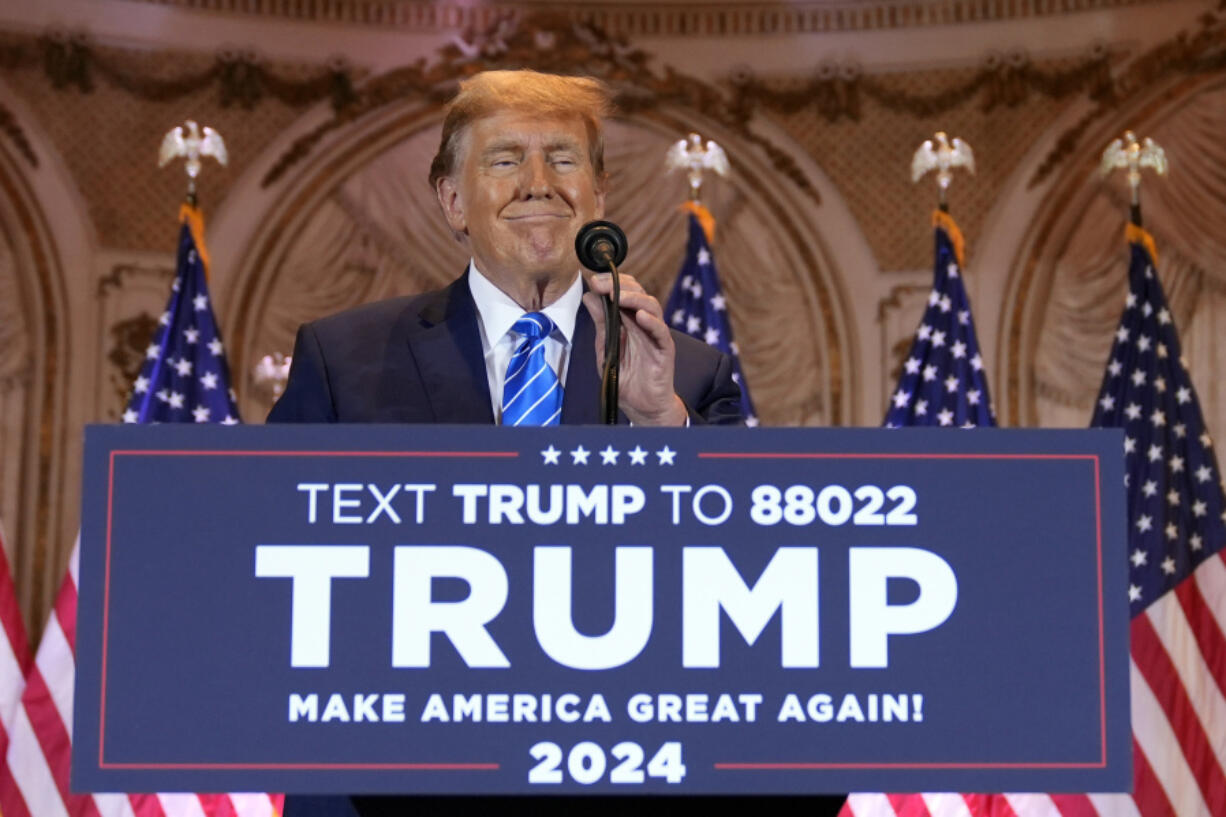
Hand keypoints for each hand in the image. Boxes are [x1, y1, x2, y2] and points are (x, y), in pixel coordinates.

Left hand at [583, 272, 687, 425]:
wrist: (640, 406)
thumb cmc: (625, 378)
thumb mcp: (605, 348)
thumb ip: (600, 323)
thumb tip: (589, 296)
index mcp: (630, 321)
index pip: (625, 292)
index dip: (611, 282)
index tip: (593, 280)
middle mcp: (644, 324)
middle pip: (638, 293)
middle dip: (619, 285)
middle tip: (600, 284)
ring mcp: (656, 335)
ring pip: (652, 307)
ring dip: (633, 298)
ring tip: (616, 296)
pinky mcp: (665, 350)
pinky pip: (661, 332)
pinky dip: (652, 322)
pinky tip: (640, 316)